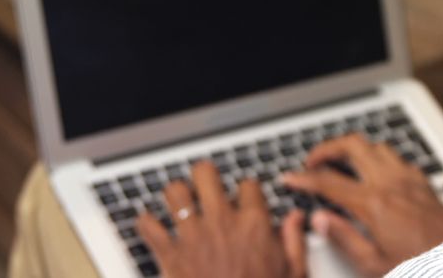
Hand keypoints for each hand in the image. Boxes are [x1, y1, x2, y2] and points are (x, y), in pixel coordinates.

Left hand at [136, 161, 306, 277]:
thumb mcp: (292, 272)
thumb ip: (294, 241)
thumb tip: (296, 218)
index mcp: (253, 225)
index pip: (248, 185)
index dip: (245, 189)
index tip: (242, 196)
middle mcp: (221, 223)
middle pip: (206, 174)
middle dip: (204, 175)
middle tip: (204, 182)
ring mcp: (193, 236)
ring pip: (175, 192)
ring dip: (175, 194)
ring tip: (178, 198)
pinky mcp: (170, 255)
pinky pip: (149, 227)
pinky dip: (146, 223)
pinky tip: (150, 224)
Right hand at [282, 134, 442, 276]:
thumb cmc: (423, 265)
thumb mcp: (374, 264)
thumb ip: (344, 238)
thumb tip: (321, 220)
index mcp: (374, 204)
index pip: (329, 181)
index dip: (304, 178)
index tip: (290, 179)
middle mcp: (392, 183)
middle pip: (352, 145)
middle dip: (327, 148)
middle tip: (313, 162)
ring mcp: (410, 178)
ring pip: (376, 145)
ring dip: (355, 149)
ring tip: (341, 163)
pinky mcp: (424, 181)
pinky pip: (397, 157)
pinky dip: (379, 158)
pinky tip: (375, 173)